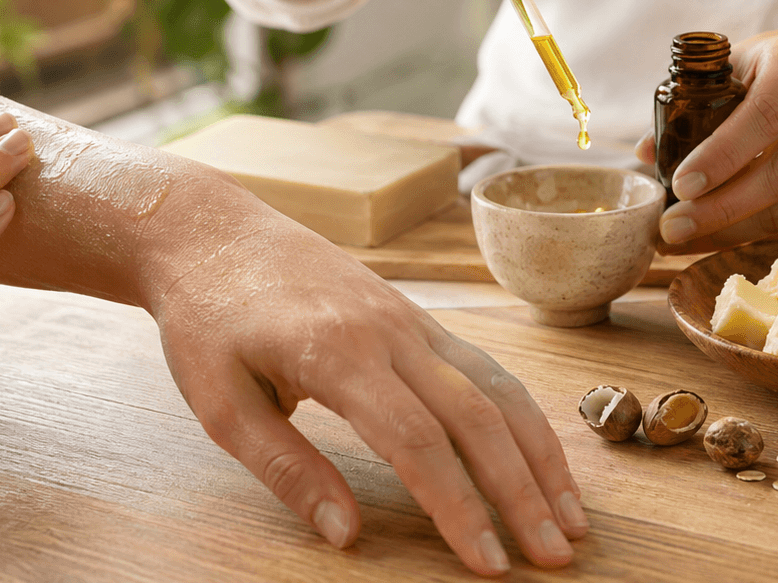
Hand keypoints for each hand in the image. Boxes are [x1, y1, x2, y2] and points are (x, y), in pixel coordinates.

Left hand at [146, 200, 586, 576]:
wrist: (211, 229)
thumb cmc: (207, 317)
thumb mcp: (221, 403)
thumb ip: (286, 469)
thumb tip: (346, 534)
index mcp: (337, 353)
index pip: (418, 443)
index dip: (459, 506)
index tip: (488, 563)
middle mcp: (389, 331)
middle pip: (476, 417)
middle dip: (522, 491)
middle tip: (555, 556)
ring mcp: (409, 318)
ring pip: (496, 387)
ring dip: (540, 454)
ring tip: (570, 517)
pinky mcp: (416, 315)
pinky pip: (483, 366)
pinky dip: (521, 415)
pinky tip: (540, 457)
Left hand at [636, 31, 777, 252]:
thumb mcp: (743, 61)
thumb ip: (694, 100)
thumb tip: (643, 152)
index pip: (765, 116)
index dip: (723, 154)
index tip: (680, 183)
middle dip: (721, 208)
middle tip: (670, 227)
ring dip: (729, 232)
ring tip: (676, 241)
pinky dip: (746, 235)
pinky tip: (707, 240)